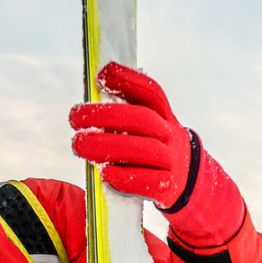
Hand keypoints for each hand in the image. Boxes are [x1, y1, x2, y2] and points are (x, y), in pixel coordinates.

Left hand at [70, 62, 245, 246]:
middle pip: (142, 119)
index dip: (128, 80)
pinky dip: (124, 177)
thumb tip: (90, 103)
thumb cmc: (153, 151)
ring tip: (79, 145)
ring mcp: (172, 161)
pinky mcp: (168, 187)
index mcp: (165, 116)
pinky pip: (148, 182)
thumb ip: (125, 115)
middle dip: (106, 115)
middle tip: (75, 117)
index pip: (151, 93)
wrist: (186, 183)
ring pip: (144, 150)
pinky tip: (104, 173)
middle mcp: (171, 135)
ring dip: (107, 146)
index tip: (102, 74)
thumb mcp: (148, 129)